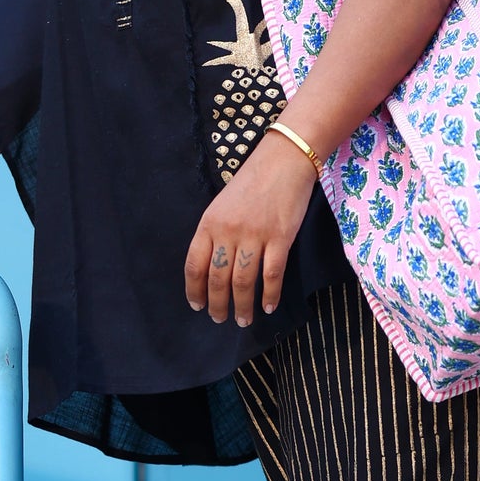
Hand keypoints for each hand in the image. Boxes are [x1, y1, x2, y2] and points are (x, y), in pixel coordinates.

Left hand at [184, 131, 317, 326]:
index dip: (194, 290)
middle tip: (220, 319)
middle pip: (218, 279)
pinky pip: (271, 275)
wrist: (285, 160)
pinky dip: (270, 295)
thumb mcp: (223, 204)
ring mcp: (255, 235)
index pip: (194, 265)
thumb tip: (212, 266)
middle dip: (218, 304)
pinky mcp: (280, 237)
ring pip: (243, 282)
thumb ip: (216, 232)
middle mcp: (228, 231)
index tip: (197, 305)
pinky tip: (268, 306)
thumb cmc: (253, 180)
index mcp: (210, 222)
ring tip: (243, 320)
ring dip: (242, 306)